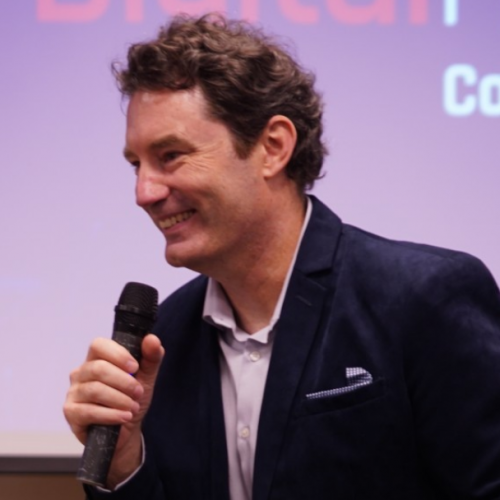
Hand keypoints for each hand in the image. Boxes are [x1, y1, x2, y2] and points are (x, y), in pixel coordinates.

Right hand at [63, 333, 163, 486]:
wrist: (127, 430)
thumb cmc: (132, 398)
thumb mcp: (146, 376)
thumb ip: (151, 357)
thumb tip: (152, 339)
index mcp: (96, 358)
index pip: (98, 345)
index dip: (117, 355)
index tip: (135, 368)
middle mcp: (81, 373)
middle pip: (98, 369)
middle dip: (124, 382)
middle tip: (139, 392)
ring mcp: (73, 392)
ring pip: (94, 390)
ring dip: (119, 399)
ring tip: (133, 407)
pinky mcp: (71, 413)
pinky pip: (88, 411)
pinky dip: (111, 414)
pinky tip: (124, 417)